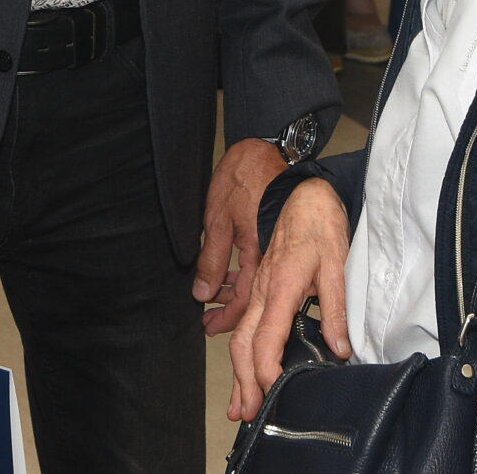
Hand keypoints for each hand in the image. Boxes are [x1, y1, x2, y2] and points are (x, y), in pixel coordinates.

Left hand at [194, 138, 288, 334]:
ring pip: (254, 282)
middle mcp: (271, 256)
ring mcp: (273, 247)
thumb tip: (202, 293)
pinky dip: (240, 276)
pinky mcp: (271, 236)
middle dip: (229, 311)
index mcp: (259, 255)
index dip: (226, 318)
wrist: (266, 151)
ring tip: (213, 298)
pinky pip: (257, 266)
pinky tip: (227, 277)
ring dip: (233, 293)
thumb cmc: (243, 179)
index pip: (245, 301)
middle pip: (253, 297)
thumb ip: (211, 260)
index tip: (209, 327)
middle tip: (209, 320)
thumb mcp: (218, 220)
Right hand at [226, 179, 350, 422]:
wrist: (303, 195)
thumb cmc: (320, 227)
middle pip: (243, 343)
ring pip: (239, 336)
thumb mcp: (337, 266)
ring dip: (237, 371)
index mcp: (281, 288)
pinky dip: (239, 351)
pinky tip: (241, 367)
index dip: (265, 371)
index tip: (272, 394)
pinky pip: (244, 324)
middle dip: (243, 380)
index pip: (266, 339)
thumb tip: (340, 348)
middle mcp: (263, 292)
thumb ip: (337, 308)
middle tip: (246, 413)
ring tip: (238, 403)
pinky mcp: (260, 287)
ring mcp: (258, 289)